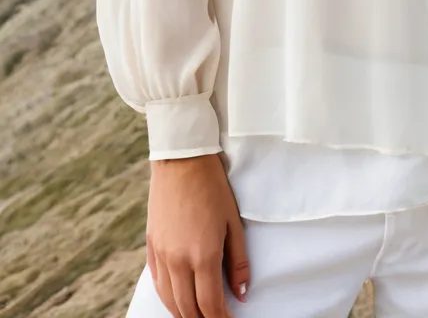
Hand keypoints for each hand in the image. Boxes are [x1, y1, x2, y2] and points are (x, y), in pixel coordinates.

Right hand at [146, 152, 249, 317]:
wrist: (182, 161)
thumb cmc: (213, 188)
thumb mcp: (233, 223)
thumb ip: (238, 262)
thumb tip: (241, 294)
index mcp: (202, 255)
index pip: (210, 305)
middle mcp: (178, 260)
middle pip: (188, 309)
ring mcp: (161, 255)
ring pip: (170, 301)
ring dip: (185, 314)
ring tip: (200, 315)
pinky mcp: (151, 246)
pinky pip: (158, 283)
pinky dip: (169, 298)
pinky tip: (178, 299)